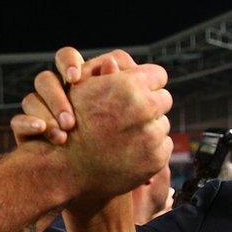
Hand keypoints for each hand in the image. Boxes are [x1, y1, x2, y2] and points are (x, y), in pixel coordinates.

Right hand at [11, 48, 138, 145]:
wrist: (102, 175)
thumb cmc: (118, 139)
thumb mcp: (123, 113)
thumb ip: (117, 88)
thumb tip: (110, 62)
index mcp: (77, 82)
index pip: (66, 58)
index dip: (68, 63)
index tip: (75, 78)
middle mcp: (55, 93)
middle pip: (45, 79)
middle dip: (56, 96)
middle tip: (71, 120)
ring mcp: (39, 112)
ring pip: (31, 99)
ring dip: (46, 114)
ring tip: (63, 135)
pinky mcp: (26, 132)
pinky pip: (17, 122)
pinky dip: (28, 124)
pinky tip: (42, 131)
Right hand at [47, 61, 170, 210]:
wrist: (66, 169)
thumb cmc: (71, 125)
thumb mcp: (83, 90)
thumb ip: (108, 75)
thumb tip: (117, 63)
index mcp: (129, 85)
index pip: (158, 75)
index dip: (147, 82)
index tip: (139, 91)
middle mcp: (144, 108)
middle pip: (165, 99)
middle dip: (151, 105)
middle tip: (133, 114)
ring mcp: (152, 136)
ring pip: (163, 124)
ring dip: (150, 128)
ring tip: (127, 136)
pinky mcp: (156, 159)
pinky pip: (164, 146)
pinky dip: (151, 149)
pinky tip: (130, 152)